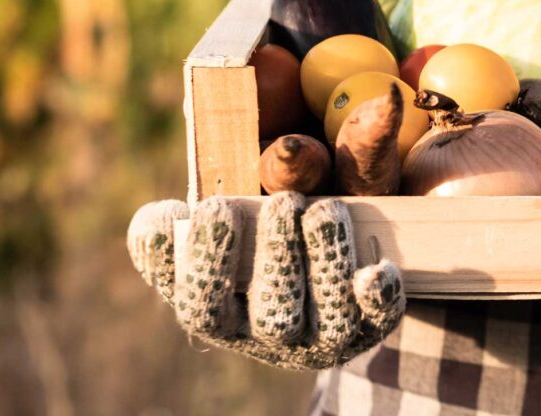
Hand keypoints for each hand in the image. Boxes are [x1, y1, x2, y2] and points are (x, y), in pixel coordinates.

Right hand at [127, 194, 405, 369]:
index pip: (201, 305)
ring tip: (324, 210)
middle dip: (276, 255)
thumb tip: (160, 216)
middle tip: (282, 203)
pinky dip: (380, 298)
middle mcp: (272, 337)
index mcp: (222, 317)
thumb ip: (185, 225)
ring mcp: (323, 336)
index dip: (203, 263)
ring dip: (326, 261)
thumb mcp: (216, 237)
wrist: (319, 281)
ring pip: (327, 314)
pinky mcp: (369, 326)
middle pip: (271, 313)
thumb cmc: (250, 248)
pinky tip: (376, 270)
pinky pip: (379, 320)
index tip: (211, 207)